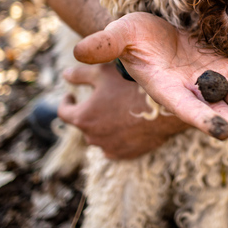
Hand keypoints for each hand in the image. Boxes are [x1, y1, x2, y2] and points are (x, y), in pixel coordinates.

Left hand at [58, 63, 187, 158]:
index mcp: (83, 117)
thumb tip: (65, 75)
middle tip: (100, 99)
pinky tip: (126, 125)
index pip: (64, 112)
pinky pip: (113, 146)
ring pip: (99, 136)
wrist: (164, 108)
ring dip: (102, 125)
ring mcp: (109, 148)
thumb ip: (80, 74)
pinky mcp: (125, 154)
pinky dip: (115, 137)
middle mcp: (92, 136)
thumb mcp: (103, 73)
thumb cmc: (132, 87)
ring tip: (115, 111)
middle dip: (88, 111)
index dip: (65, 102)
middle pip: (83, 124)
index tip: (71, 95)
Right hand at [73, 12, 227, 146]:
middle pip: (214, 111)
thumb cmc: (131, 33)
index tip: (221, 133)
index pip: (185, 108)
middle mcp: (188, 88)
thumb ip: (104, 44)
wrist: (150, 26)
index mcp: (165, 87)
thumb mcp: (119, 34)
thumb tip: (78, 50)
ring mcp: (205, 77)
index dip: (203, 119)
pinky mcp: (217, 63)